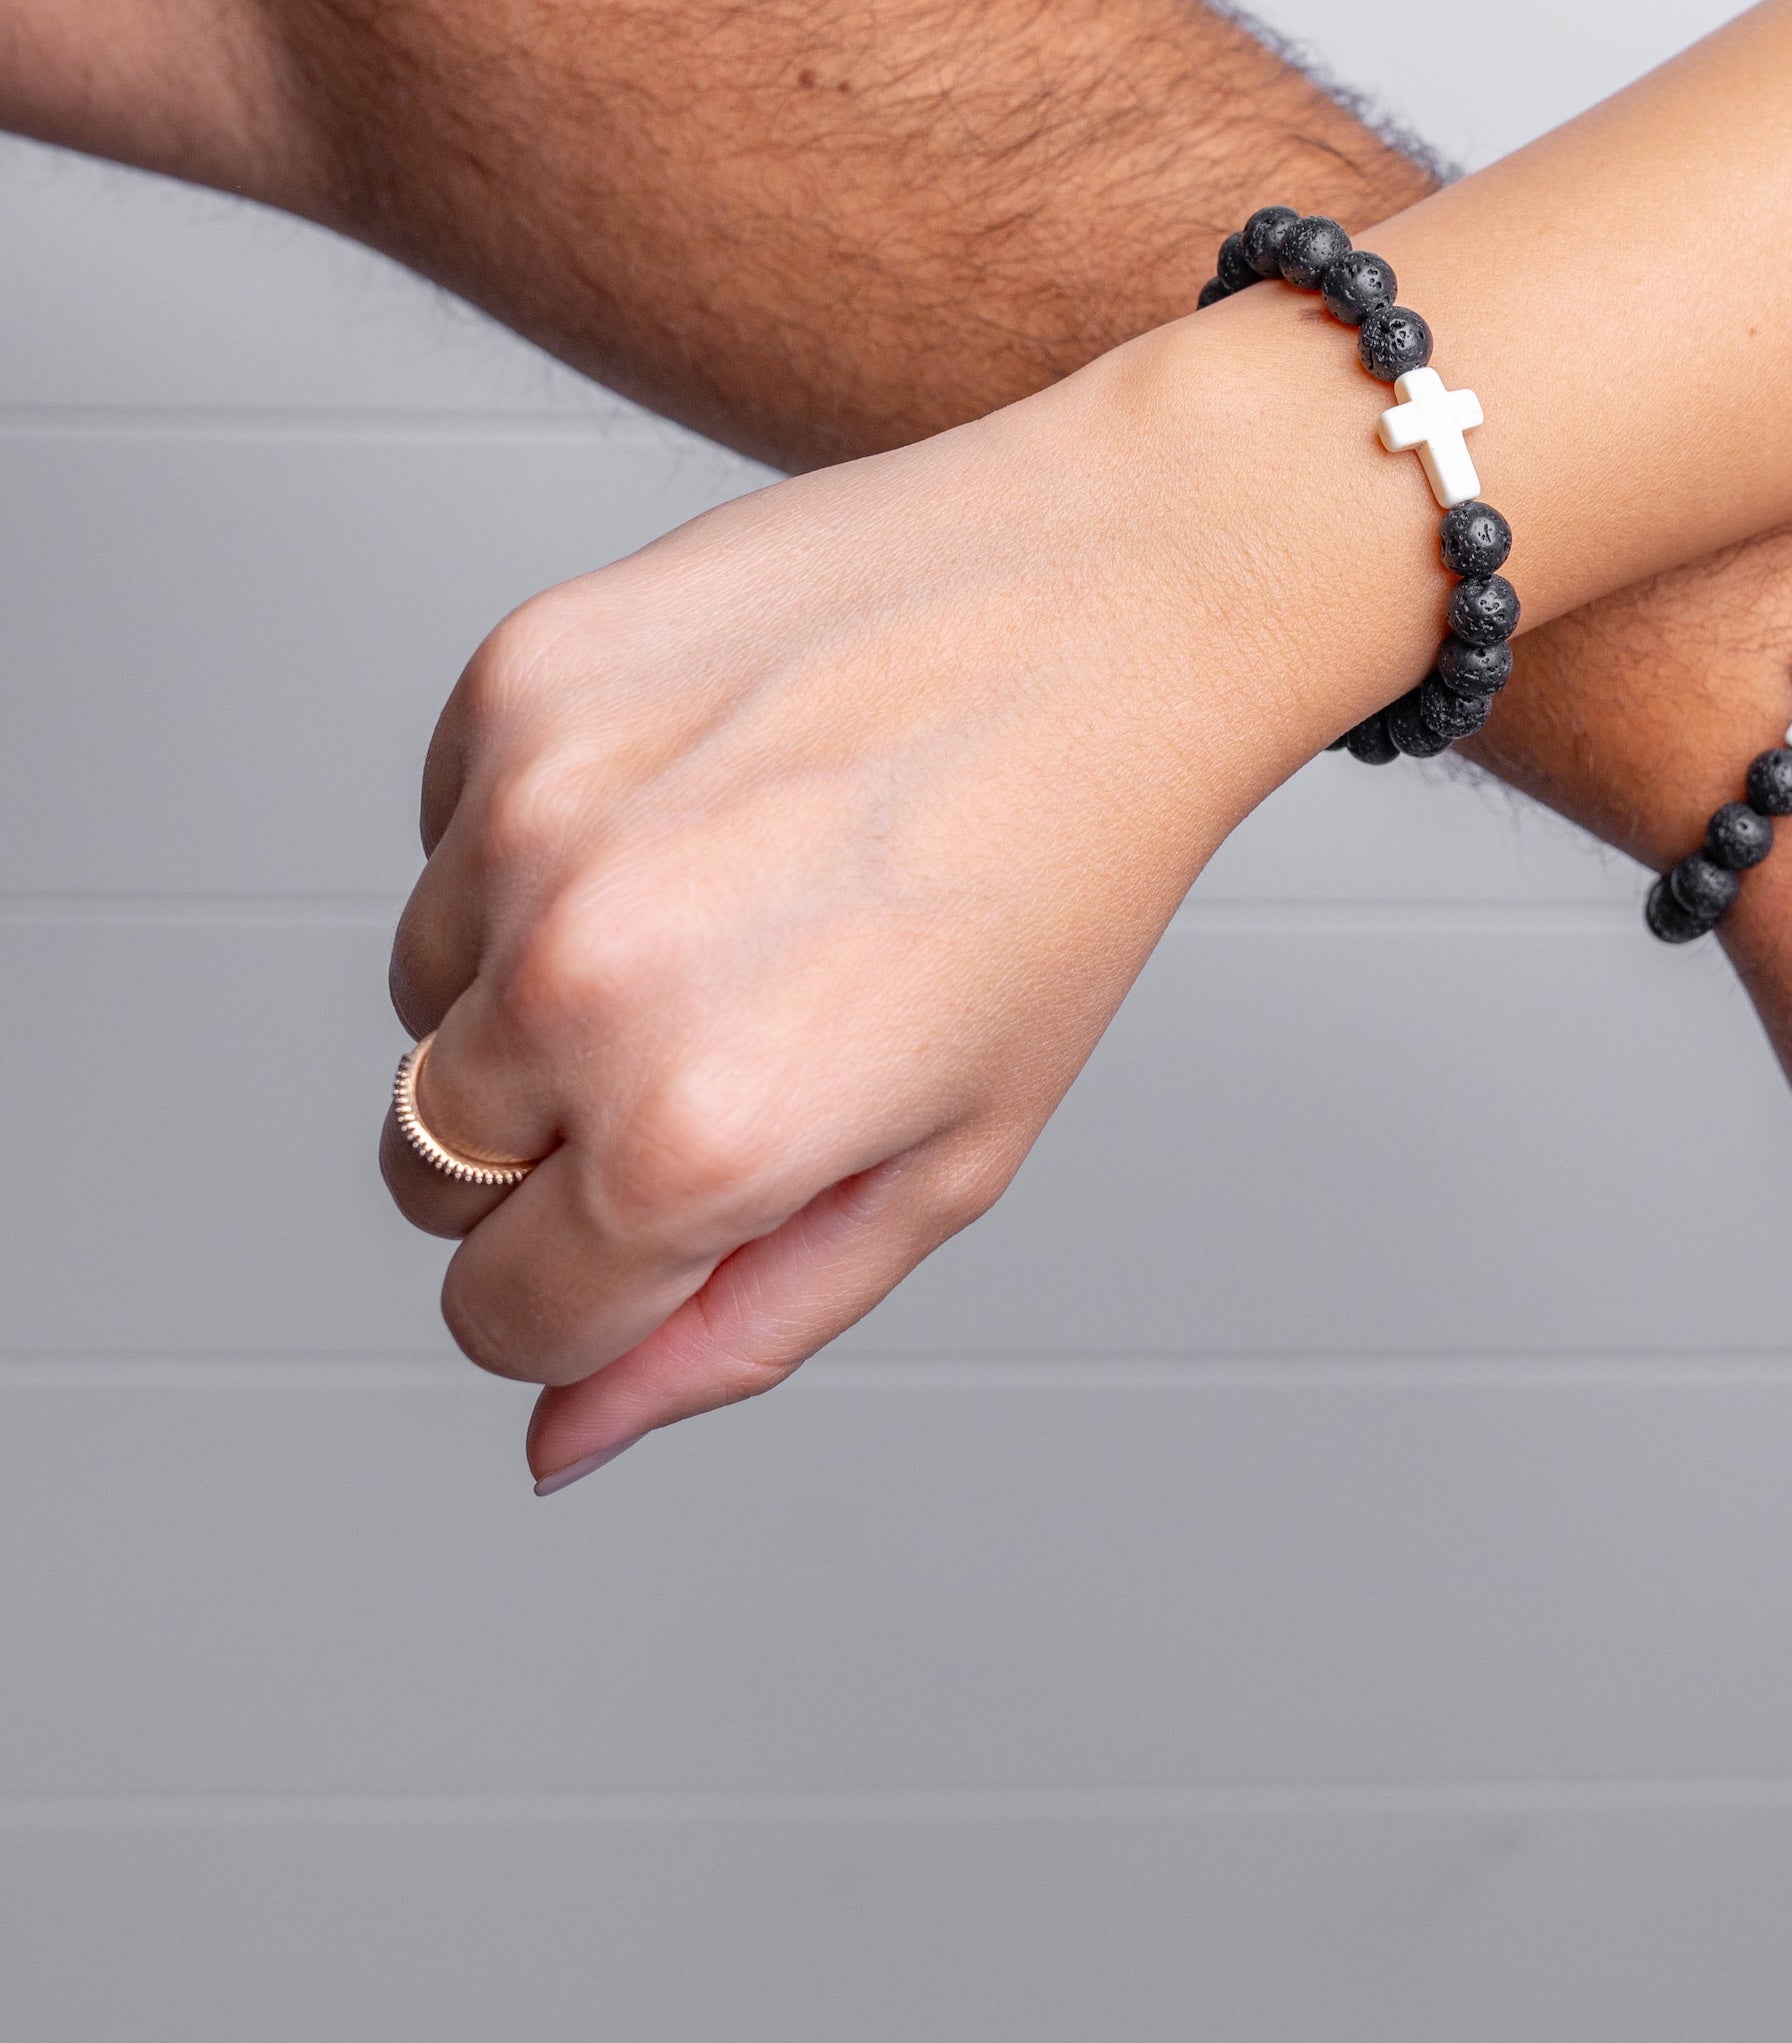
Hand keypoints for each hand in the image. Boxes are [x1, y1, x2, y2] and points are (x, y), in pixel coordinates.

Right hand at [380, 328, 1384, 1484]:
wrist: (1113, 599)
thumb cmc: (1062, 877)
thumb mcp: (947, 1162)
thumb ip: (738, 1330)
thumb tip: (561, 1443)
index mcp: (696, 1136)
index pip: (501, 1318)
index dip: (592, 1291)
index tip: (684, 1210)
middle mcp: (583, 979)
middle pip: (434, 1170)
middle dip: (555, 1145)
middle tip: (738, 1030)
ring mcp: (534, 814)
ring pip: (426, 997)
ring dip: (534, 979)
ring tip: (737, 890)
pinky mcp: (518, 676)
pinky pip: (447, 828)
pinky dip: (537, 834)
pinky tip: (712, 783)